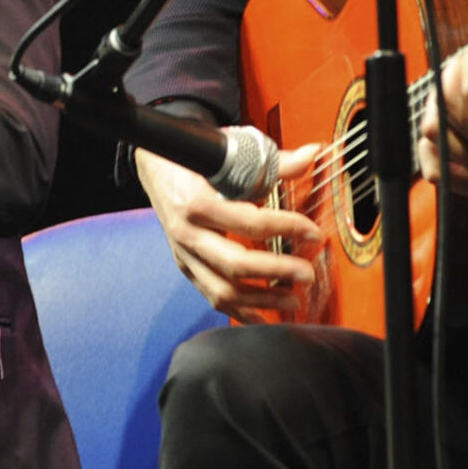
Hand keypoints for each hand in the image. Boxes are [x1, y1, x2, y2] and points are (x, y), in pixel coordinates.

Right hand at [136, 139, 324, 320]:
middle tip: (308, 273)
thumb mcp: (229, 153)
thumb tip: (311, 156)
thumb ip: (273, 162)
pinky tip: (265, 315)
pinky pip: (212, 297)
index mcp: (197, 203)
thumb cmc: (192, 160)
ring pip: (223, 291)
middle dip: (277, 272)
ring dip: (262, 300)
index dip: (287, 228)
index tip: (313, 232)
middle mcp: (187, 233)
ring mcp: (184, 254)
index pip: (250, 223)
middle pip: (236, 265)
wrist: (154, 167)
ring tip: (294, 299)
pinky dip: (241, 311)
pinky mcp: (185, 266)